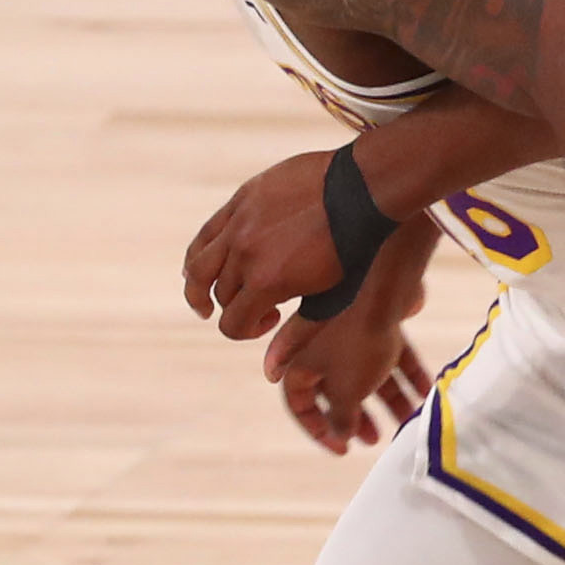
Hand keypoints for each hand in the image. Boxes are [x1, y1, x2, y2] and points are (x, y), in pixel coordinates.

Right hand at [185, 146, 357, 339]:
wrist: (365, 191)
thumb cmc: (356, 250)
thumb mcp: (332, 300)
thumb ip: (297, 334)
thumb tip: (269, 373)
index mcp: (267, 282)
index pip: (232, 323)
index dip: (247, 331)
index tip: (271, 320)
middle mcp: (244, 252)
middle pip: (218, 295)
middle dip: (235, 308)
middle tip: (258, 308)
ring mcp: (240, 223)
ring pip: (200, 265)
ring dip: (199, 288)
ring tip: (206, 300)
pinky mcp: (241, 200)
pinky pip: (208, 232)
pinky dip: (199, 254)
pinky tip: (202, 265)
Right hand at [258, 267, 433, 454]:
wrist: (380, 284)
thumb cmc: (355, 341)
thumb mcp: (346, 389)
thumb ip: (342, 415)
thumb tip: (342, 432)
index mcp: (297, 363)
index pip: (299, 404)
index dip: (318, 430)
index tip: (342, 449)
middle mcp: (317, 347)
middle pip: (334, 390)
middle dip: (355, 416)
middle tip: (374, 439)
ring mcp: (347, 332)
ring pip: (365, 373)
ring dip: (387, 398)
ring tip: (409, 417)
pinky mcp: (375, 318)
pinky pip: (388, 352)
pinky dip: (405, 372)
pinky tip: (427, 392)